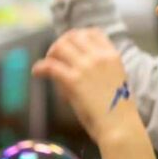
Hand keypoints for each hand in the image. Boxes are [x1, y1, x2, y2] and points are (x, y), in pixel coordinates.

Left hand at [31, 29, 131, 143]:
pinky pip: (50, 66)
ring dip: (51, 53)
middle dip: (62, 42)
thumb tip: (79, 69)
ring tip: (46, 64)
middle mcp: (99, 56)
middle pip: (74, 36)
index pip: (93, 32)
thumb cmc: (120, 111)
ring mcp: (86, 67)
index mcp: (112, 56)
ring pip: (60, 46)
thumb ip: (102, 70)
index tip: (70, 43)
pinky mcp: (73, 80)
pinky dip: (40, 67)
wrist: (120, 126)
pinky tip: (37, 73)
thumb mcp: (117, 81)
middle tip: (55, 55)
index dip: (78, 35)